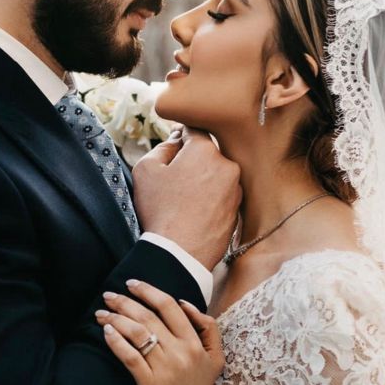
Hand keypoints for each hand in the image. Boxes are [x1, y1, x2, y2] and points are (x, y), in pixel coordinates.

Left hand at [95, 280, 224, 384]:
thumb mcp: (215, 358)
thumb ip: (208, 328)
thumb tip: (185, 303)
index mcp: (195, 343)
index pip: (170, 307)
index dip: (149, 291)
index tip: (131, 284)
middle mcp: (180, 353)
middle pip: (149, 317)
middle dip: (126, 302)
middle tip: (108, 295)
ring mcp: (164, 369)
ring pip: (138, 334)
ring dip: (116, 319)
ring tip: (101, 312)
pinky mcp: (149, 384)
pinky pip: (130, 358)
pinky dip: (116, 342)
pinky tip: (105, 332)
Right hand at [133, 127, 241, 270]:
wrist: (179, 253)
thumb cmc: (160, 210)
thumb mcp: (146, 170)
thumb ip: (163, 147)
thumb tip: (177, 141)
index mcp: (205, 150)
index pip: (194, 130)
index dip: (181, 134)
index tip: (175, 142)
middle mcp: (227, 165)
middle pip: (207, 154)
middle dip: (192, 161)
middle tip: (174, 178)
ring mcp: (236, 189)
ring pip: (216, 175)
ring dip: (203, 180)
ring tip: (184, 200)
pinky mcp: (238, 209)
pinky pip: (221, 195)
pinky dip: (210, 199)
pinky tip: (194, 212)